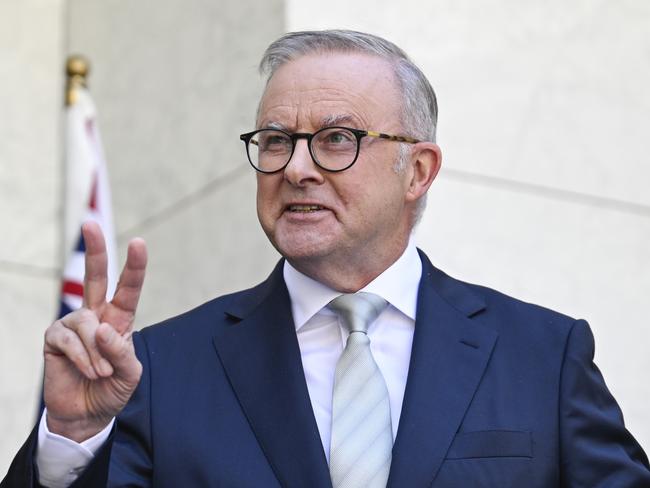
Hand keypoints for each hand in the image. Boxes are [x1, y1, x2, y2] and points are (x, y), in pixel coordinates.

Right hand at [43, 221, 146, 441]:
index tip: (138, 242)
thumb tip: (102, 327)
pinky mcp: (54, 338)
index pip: (128, 288)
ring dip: (97, 353)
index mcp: (119, 319)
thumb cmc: (112, 389)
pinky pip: (69, 339)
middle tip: (91, 222)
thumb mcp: (130, 374)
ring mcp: (73, 325)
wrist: (86, 415)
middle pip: (94, 277)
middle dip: (94, 250)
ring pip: (86, 323)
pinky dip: (83, 358)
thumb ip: (122, 352)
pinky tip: (88, 372)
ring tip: (102, 373)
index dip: (134, 266)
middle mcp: (95, 315)